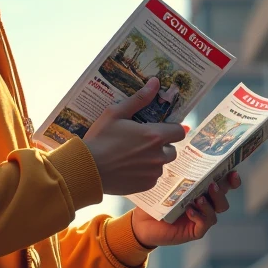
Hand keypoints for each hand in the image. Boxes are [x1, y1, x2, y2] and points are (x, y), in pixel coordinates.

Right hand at [84, 79, 185, 194]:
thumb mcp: (115, 113)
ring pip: (161, 165)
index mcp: (154, 136)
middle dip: (162, 146)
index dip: (173, 129)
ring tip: (132, 157)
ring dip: (153, 160)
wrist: (87, 169)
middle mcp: (158, 156)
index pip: (180, 132)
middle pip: (172, 150)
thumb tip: (156, 82)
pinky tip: (128, 169)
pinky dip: (145, 173)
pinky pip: (152, 178)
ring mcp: (153, 173)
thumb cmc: (100, 138)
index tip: (162, 128)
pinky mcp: (146, 186)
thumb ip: (139, 99)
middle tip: (143, 143)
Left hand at [131, 171, 241, 248]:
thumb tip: (177, 149)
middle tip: (213, 184)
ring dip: (212, 202)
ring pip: (219, 209)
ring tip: (199, 198)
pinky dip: (200, 216)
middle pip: (224, 193)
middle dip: (223, 188)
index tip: (232, 171)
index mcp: (201, 188)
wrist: (141, 222)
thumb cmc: (154, 199)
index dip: (230, 177)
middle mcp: (205, 201)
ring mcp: (202, 216)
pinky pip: (205, 223)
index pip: (222, 181)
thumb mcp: (164, 182)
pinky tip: (189, 210)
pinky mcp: (195, 230)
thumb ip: (174, 170)